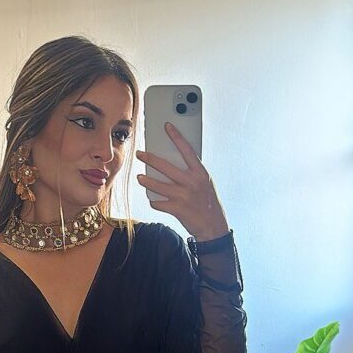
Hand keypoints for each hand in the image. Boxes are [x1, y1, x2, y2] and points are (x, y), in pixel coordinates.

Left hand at [136, 122, 229, 240]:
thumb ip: (193, 173)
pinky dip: (154, 201)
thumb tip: (176, 162)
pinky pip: (158, 202)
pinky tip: (153, 199)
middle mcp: (191, 182)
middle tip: (140, 154)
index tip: (167, 126)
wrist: (213, 226)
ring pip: (157, 185)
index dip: (176, 136)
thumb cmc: (208, 203)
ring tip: (140, 178)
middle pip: (165, 166)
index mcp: (200, 173)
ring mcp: (183, 196)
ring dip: (145, 181)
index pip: (187, 150)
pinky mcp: (176, 209)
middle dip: (149, 159)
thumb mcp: (206, 183)